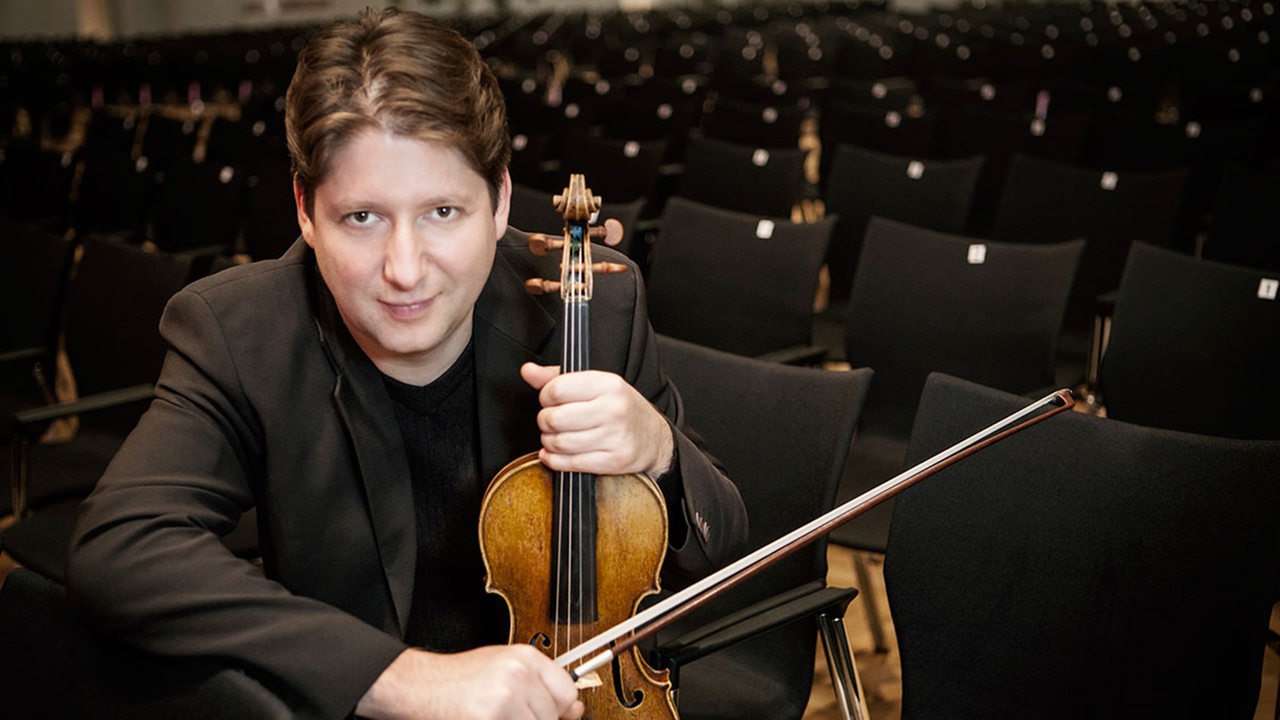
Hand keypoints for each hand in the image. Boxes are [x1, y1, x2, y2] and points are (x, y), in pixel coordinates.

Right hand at [356, 645, 583, 719]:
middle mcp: (519, 674)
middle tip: (509, 713)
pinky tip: (487, 719)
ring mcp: (505, 698)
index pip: (567, 692)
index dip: (560, 710)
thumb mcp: (504, 668)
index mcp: (526, 657)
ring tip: (497, 716)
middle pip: (552, 716)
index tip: (552, 714)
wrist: (421, 685)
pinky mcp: (492, 719)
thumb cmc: (460, 679)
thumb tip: (576, 709)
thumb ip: (541, 686)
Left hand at [520, 363, 674, 477]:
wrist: (652, 437)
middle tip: (552, 420)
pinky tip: (557, 453)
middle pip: (554, 418)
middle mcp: (613, 409)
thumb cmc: (619, 408)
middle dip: (545, 421)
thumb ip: (556, 377)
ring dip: (549, 442)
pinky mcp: (613, 461)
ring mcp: (614, 437)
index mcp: (607, 384)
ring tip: (556, 436)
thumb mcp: (594, 384)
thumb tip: (528, 371)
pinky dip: (555, 460)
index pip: (556, 389)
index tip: (550, 400)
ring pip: (559, 443)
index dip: (545, 397)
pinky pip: (570, 464)